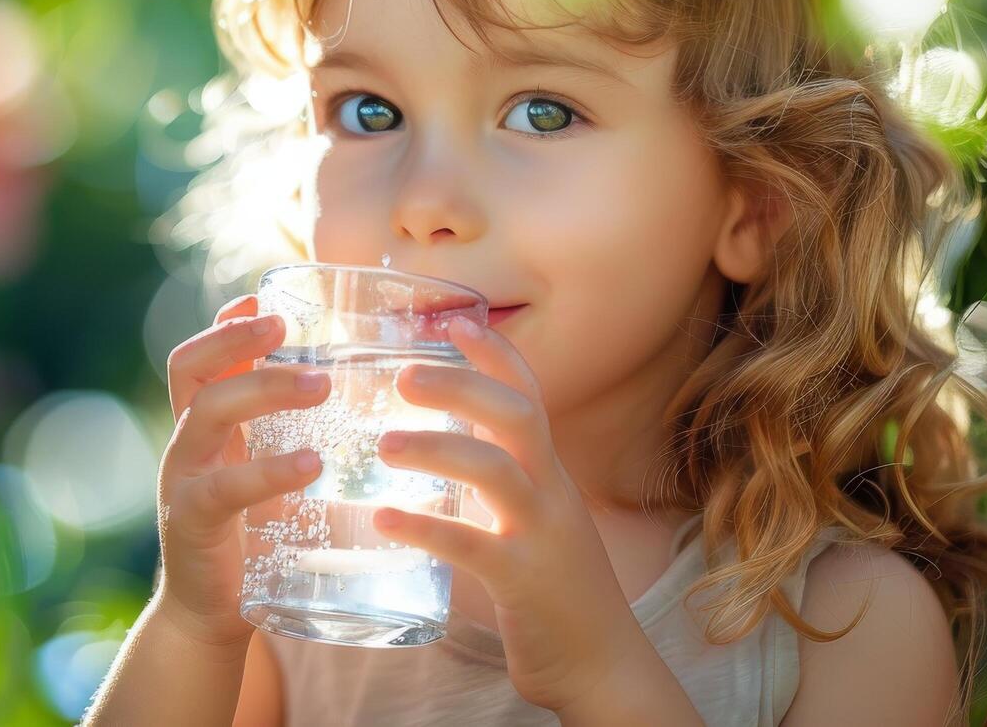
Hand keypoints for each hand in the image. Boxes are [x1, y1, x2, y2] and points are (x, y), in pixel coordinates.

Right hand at [152, 293, 330, 649]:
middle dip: (238, 339)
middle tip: (288, 326)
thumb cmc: (251, 538)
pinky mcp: (193, 524)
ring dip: (263, 388)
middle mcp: (186, 444)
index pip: (199, 357)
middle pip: (192, 367)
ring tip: (321, 385)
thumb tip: (354, 394)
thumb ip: (288, 436)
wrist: (210, 616)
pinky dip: (269, 470)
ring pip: (209, 412)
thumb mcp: (262, 473)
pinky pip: (225, 487)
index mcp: (203, 428)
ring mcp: (183, 481)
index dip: (226, 324)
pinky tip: (312, 465)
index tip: (263, 297)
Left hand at [370, 314, 662, 714]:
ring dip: (436, 447)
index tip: (454, 318)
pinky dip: (425, 528)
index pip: (529, 395)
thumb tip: (442, 454)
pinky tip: (382, 519)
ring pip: (495, 470)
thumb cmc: (557, 594)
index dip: (495, 353)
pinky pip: (472, 545)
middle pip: (516, 416)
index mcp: (549, 476)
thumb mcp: (535, 524)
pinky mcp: (523, 582)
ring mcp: (541, 536)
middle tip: (403, 373)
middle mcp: (551, 494)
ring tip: (382, 443)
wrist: (604, 668)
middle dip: (462, 385)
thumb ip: (499, 487)